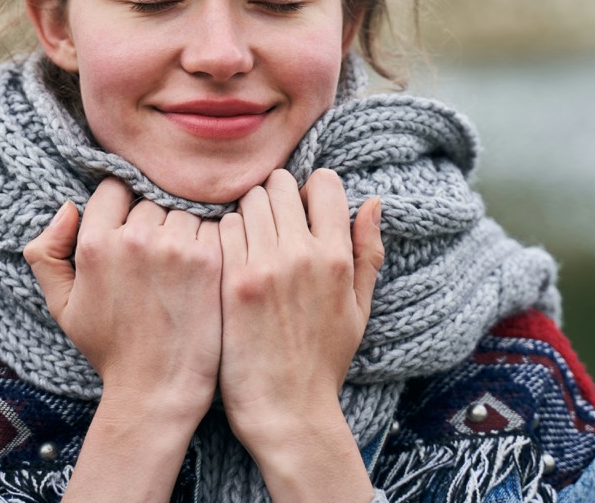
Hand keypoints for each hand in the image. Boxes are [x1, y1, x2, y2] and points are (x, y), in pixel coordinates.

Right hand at [23, 178, 222, 421]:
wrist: (157, 387)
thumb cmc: (109, 348)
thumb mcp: (61, 305)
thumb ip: (46, 252)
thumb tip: (67, 206)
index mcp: (95, 244)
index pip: (114, 188)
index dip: (123, 204)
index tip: (131, 227)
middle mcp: (134, 238)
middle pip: (151, 198)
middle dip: (154, 218)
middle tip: (157, 254)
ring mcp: (174, 247)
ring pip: (184, 209)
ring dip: (184, 228)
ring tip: (179, 265)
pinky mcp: (209, 259)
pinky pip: (213, 225)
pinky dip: (210, 240)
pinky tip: (202, 269)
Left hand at [217, 168, 382, 477]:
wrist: (286, 411)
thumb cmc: (323, 362)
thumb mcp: (359, 309)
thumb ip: (367, 252)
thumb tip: (372, 202)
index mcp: (337, 258)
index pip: (323, 183)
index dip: (311, 189)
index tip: (302, 208)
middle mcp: (302, 254)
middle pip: (279, 184)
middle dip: (275, 196)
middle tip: (270, 223)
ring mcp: (264, 266)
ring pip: (248, 200)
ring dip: (248, 213)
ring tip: (249, 241)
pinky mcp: (231, 281)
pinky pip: (222, 228)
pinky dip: (224, 234)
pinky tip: (229, 258)